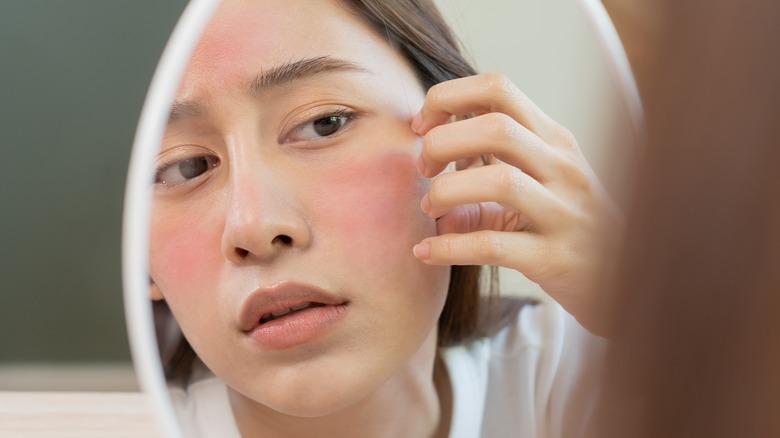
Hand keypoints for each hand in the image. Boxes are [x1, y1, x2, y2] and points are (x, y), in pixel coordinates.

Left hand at [411, 72, 621, 334]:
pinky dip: (449, 247)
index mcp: (553, 140)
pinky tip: (424, 252)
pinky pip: (493, 246)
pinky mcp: (555, 258)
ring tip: (429, 208)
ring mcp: (563, 212)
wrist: (625, 279)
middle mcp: (562, 167)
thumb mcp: (537, 182)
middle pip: (494, 127)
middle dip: (442, 142)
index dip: (448, 98)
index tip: (421, 125)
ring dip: (446, 191)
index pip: (497, 88)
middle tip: (423, 168)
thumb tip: (430, 166)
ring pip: (498, 181)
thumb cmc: (567, 224)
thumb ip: (487, 166)